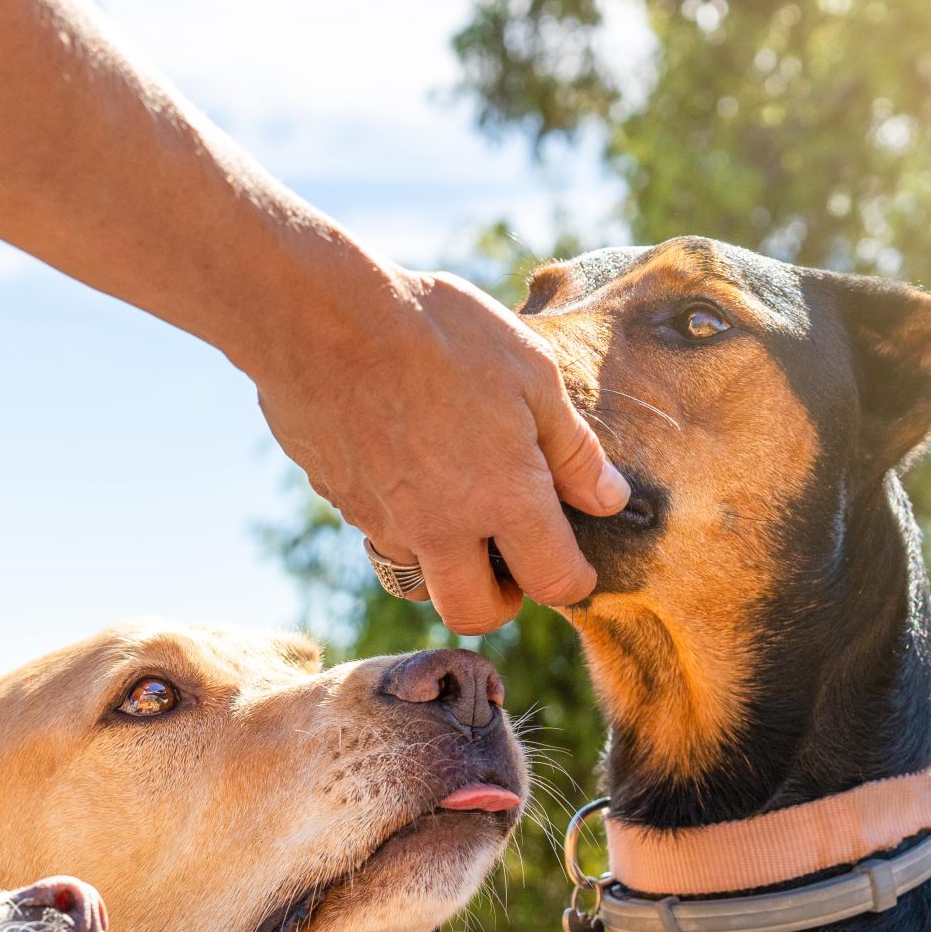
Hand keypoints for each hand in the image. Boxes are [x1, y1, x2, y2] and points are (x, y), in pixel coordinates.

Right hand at [252, 266, 629, 633]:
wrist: (320, 317)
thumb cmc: (438, 333)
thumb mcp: (530, 372)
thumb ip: (574, 449)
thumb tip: (610, 500)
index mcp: (503, 500)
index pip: (554, 583)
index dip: (575, 580)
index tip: (575, 561)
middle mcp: (441, 529)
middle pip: (474, 614)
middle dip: (501, 601)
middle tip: (509, 557)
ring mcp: (383, 523)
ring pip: (419, 579)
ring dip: (444, 560)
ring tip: (453, 501)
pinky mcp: (341, 502)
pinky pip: (378, 534)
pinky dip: (400, 520)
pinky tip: (403, 464)